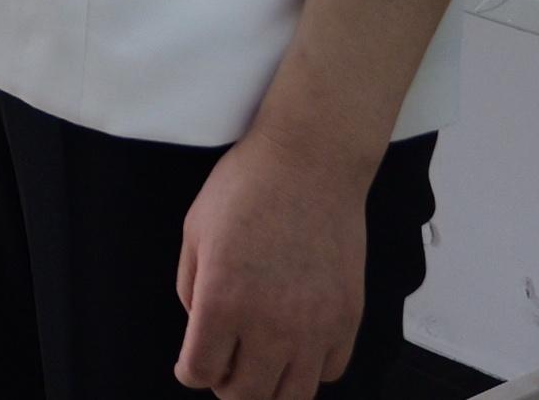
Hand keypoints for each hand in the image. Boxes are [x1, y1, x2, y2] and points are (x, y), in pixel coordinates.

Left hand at [174, 128, 374, 398]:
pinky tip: (296, 344)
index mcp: (222, 300)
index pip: (200, 373)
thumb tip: (201, 331)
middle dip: (226, 386)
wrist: (310, 162)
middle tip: (224, 364)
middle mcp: (270, 323)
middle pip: (245, 395)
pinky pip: (329, 372)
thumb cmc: (246, 187)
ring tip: (260, 363)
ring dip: (269, 387)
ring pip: (292, 396)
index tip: (193, 361)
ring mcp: (314, 326)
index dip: (190, 371)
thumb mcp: (195, 232)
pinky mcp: (348, 319)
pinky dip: (309, 369)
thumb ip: (191, 290)